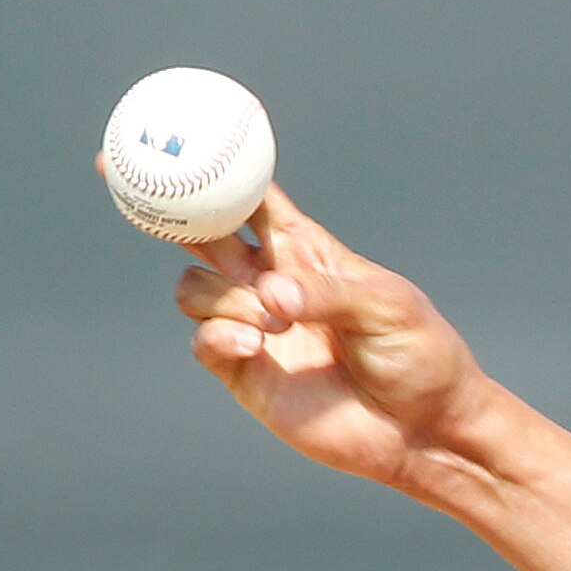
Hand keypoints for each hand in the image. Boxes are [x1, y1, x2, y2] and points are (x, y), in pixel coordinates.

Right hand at [150, 180, 489, 489]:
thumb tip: (270, 293)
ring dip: (224, 298)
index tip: (172, 142)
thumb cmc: (418, 354)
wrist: (425, 427)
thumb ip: (328, 292)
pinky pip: (203, 342)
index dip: (212, 172)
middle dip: (170, 215)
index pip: (249, 199)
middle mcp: (271, 282)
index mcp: (304, 250)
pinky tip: (255, 344)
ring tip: (276, 321)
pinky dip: (219, 336)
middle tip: (144, 196)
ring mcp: (256, 326)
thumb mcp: (388, 307)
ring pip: (194, 289)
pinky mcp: (247, 372)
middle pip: (202, 235)